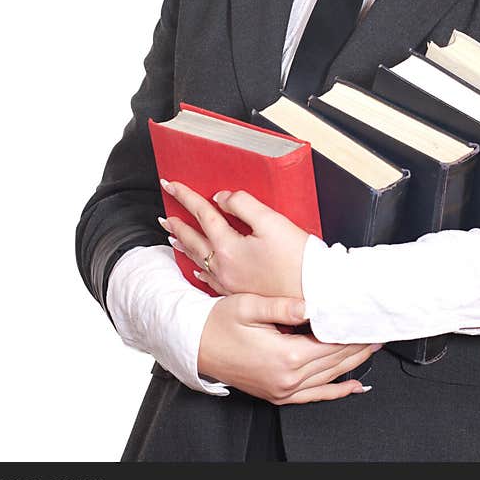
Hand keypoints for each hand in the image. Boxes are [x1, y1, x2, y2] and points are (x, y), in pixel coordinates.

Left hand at [158, 179, 308, 298]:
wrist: (316, 294)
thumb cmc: (299, 259)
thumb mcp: (271, 221)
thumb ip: (242, 204)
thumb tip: (222, 198)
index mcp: (229, 247)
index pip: (202, 214)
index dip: (186, 196)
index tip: (171, 185)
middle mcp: (224, 267)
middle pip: (194, 239)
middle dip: (177, 223)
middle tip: (164, 213)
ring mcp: (230, 283)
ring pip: (198, 260)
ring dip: (183, 245)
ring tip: (171, 236)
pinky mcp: (240, 294)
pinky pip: (210, 279)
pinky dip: (199, 270)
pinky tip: (197, 270)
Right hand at [199, 293, 381, 403]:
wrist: (195, 345)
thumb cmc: (218, 323)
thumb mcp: (249, 306)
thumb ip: (283, 306)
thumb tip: (312, 304)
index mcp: (285, 355)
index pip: (331, 345)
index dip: (352, 333)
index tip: (368, 321)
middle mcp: (287, 378)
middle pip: (335, 362)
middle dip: (359, 346)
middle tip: (379, 332)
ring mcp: (282, 390)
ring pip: (329, 379)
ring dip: (353, 365)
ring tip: (372, 349)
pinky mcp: (278, 394)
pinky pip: (315, 396)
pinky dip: (336, 392)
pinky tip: (352, 387)